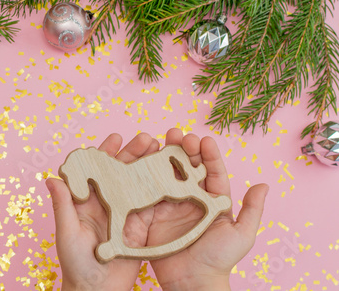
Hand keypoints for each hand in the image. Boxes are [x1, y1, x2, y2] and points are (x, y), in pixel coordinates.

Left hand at [46, 133, 159, 290]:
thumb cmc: (76, 264)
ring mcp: (125, 212)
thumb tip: (51, 178)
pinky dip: (161, 188)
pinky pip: (151, 203)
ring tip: (161, 149)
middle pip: (120, 171)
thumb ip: (63, 206)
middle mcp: (107, 202)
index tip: (116, 137)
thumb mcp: (67, 233)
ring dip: (147, 165)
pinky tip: (170, 174)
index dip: (105, 152)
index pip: (95, 169)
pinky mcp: (140, 225)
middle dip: (133, 153)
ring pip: (137, 182)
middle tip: (147, 139)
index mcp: (86, 201)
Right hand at [147, 128, 268, 289]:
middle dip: (184, 148)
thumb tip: (264, 185)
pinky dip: (148, 173)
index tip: (203, 140)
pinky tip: (146, 159)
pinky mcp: (153, 213)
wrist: (192, 282)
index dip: (208, 155)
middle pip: (188, 167)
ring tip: (161, 139)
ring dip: (165, 155)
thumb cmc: (219, 260)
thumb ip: (252, 210)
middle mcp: (191, 197)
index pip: (212, 171)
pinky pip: (150, 189)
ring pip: (168, 173)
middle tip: (178, 134)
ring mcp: (171, 204)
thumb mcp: (242, 235)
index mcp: (212, 200)